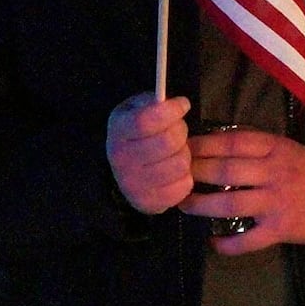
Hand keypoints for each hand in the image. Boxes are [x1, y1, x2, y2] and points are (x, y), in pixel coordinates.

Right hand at [106, 93, 194, 214]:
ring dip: (185, 155)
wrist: (125, 171)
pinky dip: (186, 176)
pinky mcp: (150, 202)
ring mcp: (134, 184)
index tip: (182, 105)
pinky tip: (175, 171)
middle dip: (181, 132)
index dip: (171, 110)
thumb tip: (173, 104)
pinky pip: (184, 185)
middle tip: (178, 131)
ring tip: (176, 152)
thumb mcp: (137, 109)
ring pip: (180, 164)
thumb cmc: (137, 134)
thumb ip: (153, 102)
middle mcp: (121, 159)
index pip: (145, 120)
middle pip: (168, 142)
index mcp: (118, 130)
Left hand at [184, 127, 304, 252]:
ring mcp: (277, 202)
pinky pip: (249, 240)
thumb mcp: (285, 148)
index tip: (178, 148)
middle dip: (193, 173)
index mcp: (274, 148)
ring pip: (230, 203)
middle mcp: (273, 172)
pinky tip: (213, 244)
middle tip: (172, 177)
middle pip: (224, 171)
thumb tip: (211, 143)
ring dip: (201, 205)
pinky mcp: (282, 228)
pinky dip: (228, 245)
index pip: (230, 142)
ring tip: (183, 206)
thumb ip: (254, 147)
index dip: (201, 145)